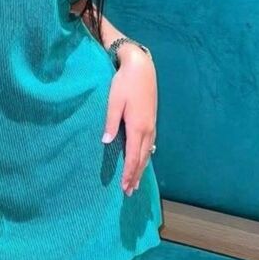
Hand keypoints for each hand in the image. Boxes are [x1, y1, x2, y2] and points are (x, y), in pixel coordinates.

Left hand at [101, 47, 156, 195]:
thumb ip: (110, 123)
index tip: (124, 187)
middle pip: (143, 158)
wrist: (142, 67)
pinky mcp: (152, 120)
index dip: (129, 173)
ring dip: (142, 168)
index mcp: (137, 127)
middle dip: (136, 176)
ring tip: (136, 182)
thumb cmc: (124, 83)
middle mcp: (148, 129)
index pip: (133, 157)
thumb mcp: (114, 102)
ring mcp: (152, 125)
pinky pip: (150, 144)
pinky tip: (144, 159)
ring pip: (148, 152)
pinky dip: (146, 156)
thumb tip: (106, 142)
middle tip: (130, 192)